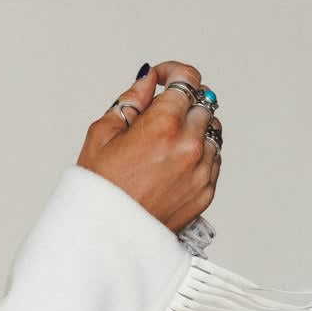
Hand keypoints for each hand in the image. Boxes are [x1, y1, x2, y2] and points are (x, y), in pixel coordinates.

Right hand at [77, 60, 222, 231]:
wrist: (106, 238)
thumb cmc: (98, 190)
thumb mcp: (101, 135)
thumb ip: (130, 100)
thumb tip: (148, 80)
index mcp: (162, 125)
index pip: (187, 79)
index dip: (173, 72)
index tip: (162, 78)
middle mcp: (189, 145)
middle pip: (203, 103)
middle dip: (181, 102)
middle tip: (158, 115)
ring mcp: (201, 170)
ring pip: (213, 131)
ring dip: (194, 128)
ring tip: (165, 143)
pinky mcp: (206, 191)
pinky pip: (214, 159)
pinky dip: (199, 154)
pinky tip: (172, 164)